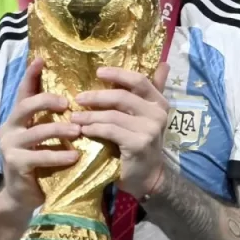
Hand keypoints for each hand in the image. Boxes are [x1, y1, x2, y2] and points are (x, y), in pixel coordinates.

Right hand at [0, 58, 80, 212]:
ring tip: (78, 131)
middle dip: (47, 100)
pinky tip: (74, 156)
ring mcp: (10, 146)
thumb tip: (75, 99)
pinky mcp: (16, 164)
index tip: (41, 59)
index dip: (31, 74)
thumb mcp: (44, 139)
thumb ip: (52, 120)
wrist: (22, 197)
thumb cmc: (39, 163)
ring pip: (36, 131)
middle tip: (68, 102)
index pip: (23, 91)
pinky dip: (59, 155)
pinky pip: (39, 156)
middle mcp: (10, 128)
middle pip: (26, 105)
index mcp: (18, 118)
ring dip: (59, 129)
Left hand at [71, 63, 170, 199]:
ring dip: (90, 115)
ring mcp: (150, 129)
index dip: (118, 74)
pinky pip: (110, 130)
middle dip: (97, 96)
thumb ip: (154, 89)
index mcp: (160, 102)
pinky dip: (94, 128)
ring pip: (113, 115)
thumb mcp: (148, 115)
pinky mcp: (139, 144)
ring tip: (74, 117)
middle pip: (122, 96)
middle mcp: (158, 114)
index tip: (98, 72)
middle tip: (78, 98)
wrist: (147, 176)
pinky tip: (84, 130)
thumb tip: (164, 63)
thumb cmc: (142, 142)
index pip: (139, 80)